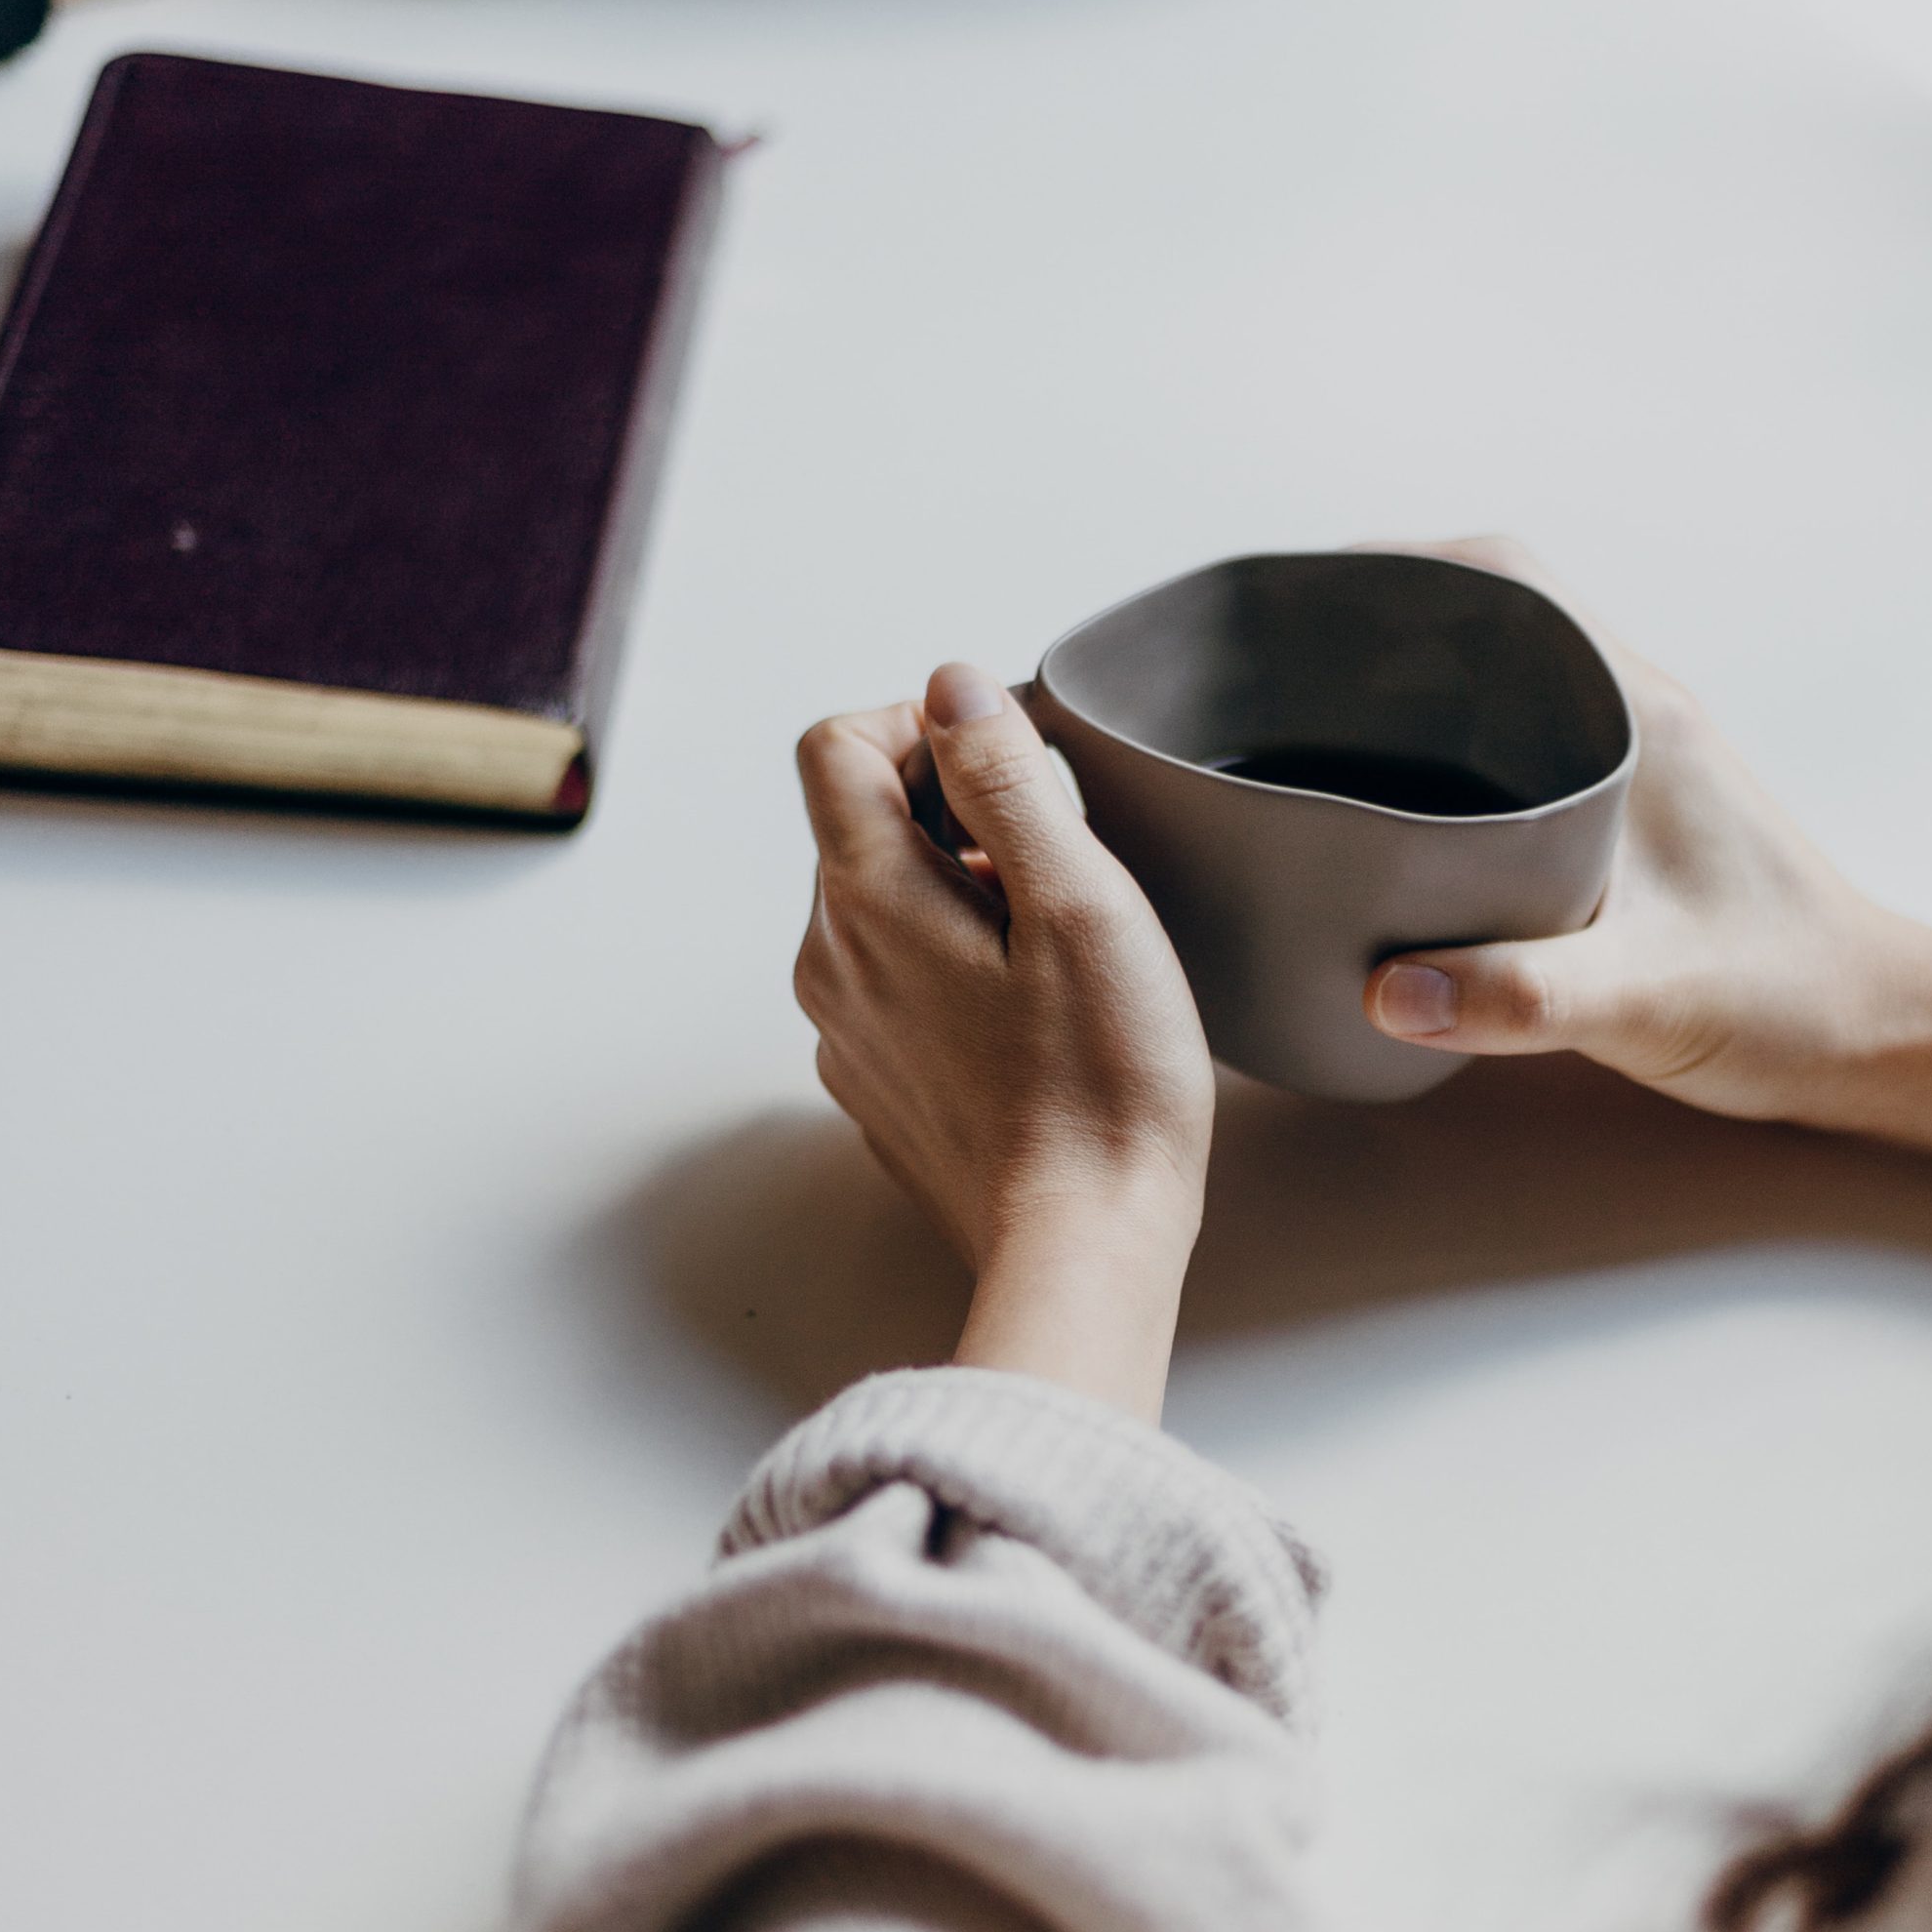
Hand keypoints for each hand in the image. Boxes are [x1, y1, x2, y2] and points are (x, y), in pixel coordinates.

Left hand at [794, 664, 1216, 1419]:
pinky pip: (896, 978)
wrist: (1083, 1245)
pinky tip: (1033, 1009)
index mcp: (868, 900)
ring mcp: (846, 1029)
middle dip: (954, 808)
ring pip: (881, 902)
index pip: (835, 747)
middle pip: (859, 822)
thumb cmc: (1101, 1080)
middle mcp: (830, 960)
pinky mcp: (878, 1083)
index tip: (1005, 759)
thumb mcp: (1078, 901)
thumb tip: (955, 687)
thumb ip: (1007, 779)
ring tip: (1055, 940)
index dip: (920, 724)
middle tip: (1058, 859)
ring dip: (958, 886)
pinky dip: (953, 958)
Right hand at [1362, 540, 1931, 1199]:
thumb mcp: (1647, 1000)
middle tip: (1276, 671)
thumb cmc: (1785, 1003)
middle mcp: (1637, 711)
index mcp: (1639, 714)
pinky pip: (1521, 736)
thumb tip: (1384, 988)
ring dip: (1411, 684)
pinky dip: (1447, 745)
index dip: (1401, 566)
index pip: (1509, 579)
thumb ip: (1521, 995)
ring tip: (1306, 729)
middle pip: (1489, 613)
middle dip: (1379, 622)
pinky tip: (1390, 811)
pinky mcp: (1632, 807)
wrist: (1883, 1037)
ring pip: (1504, 675)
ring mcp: (1637, 755)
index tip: (1307, 599)